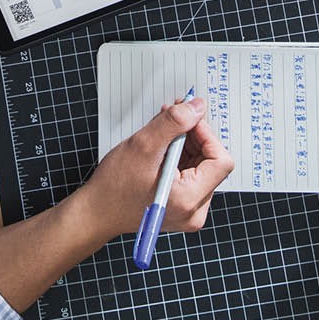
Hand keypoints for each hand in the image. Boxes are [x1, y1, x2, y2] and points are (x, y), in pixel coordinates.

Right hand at [79, 96, 234, 241]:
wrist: (97, 212)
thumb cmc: (114, 187)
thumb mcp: (143, 146)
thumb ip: (174, 123)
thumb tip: (197, 107)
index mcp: (190, 200)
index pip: (221, 161)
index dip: (207, 135)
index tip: (189, 120)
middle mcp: (195, 211)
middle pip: (212, 163)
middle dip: (194, 137)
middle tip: (173, 120)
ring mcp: (189, 211)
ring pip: (202, 167)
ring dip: (186, 145)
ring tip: (162, 136)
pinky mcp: (182, 207)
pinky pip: (192, 175)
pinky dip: (180, 157)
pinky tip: (162, 150)